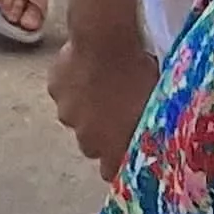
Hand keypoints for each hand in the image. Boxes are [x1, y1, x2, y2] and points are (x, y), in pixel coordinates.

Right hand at [49, 25, 162, 171]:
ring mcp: (67, 113)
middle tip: (114, 108)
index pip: (110, 172)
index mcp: (112, 147)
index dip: (116, 160)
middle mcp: (86, 138)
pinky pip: (63, 90)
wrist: (107, 41)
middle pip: (91, 143)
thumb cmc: (140, 74)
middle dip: (99, 131)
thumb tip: (159, 137)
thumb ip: (149, 129)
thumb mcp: (153, 106)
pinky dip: (72, 83)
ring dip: (85, 106)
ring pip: (75, 115)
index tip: (123, 147)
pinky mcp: (54, 89)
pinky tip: (85, 66)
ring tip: (100, 81)